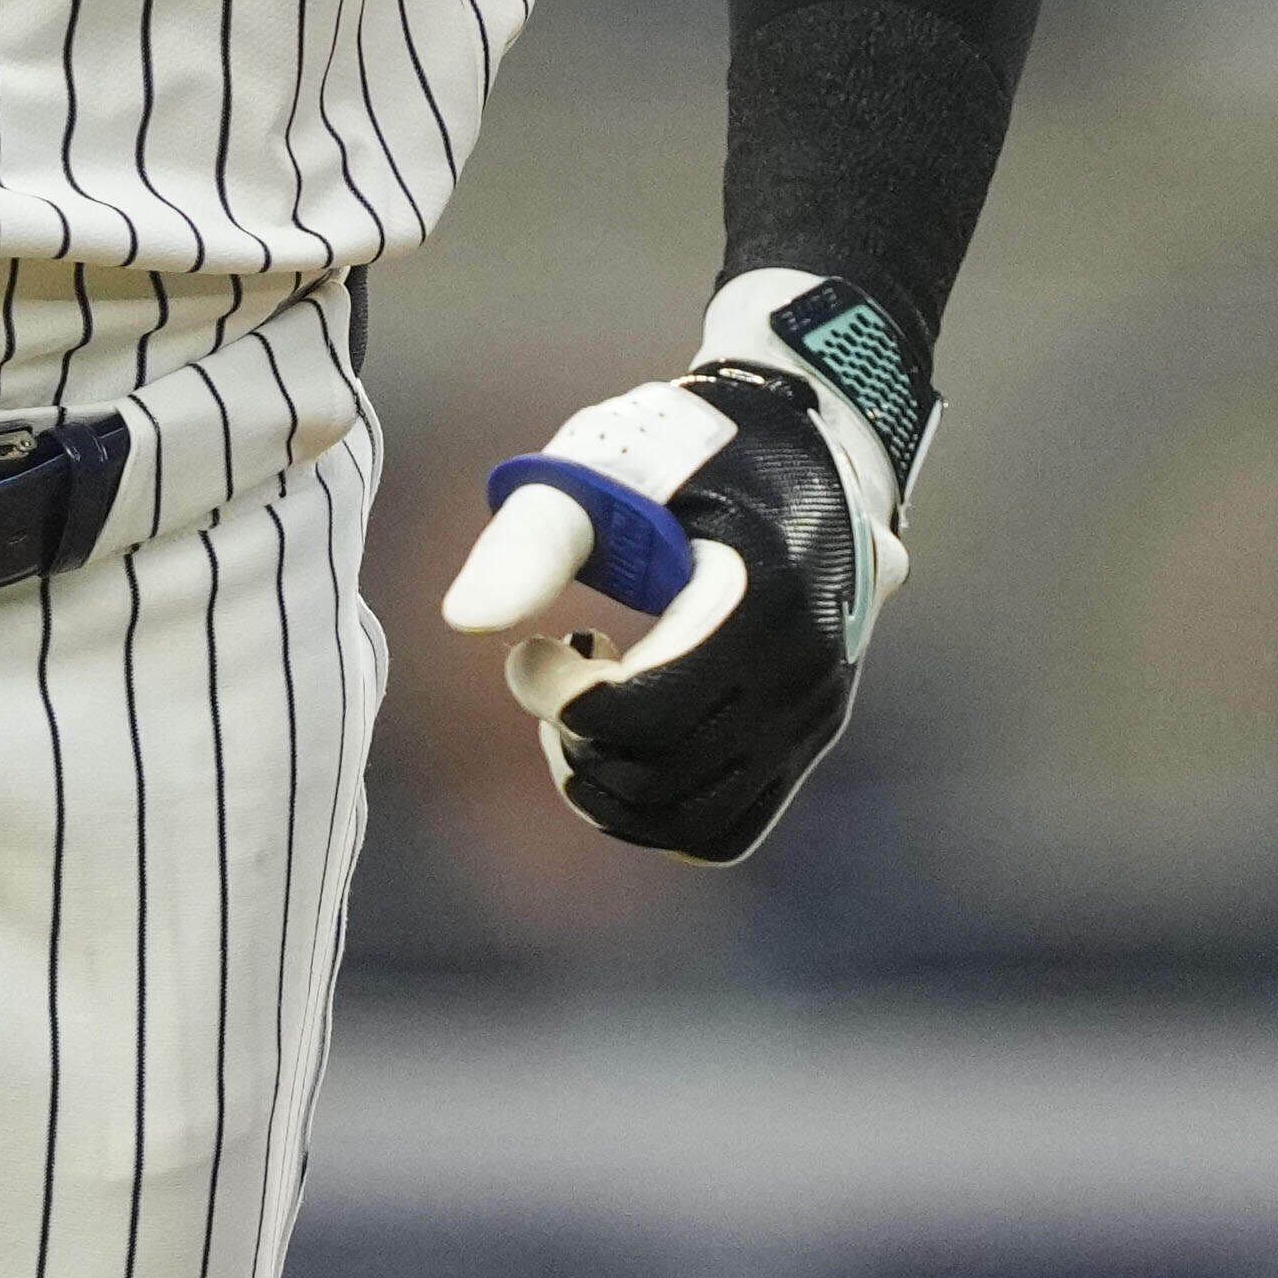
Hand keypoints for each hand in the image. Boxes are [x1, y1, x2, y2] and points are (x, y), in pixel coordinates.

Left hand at [433, 270, 926, 865]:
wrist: (802, 449)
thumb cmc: (685, 454)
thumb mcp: (601, 471)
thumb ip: (531, 542)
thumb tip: (464, 622)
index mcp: (761, 596)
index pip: (646, 715)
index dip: (560, 699)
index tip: (536, 647)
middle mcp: (801, 671)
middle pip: (660, 780)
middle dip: (574, 743)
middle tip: (549, 673)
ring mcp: (813, 715)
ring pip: (691, 825)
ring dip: (609, 787)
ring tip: (581, 712)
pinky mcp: (807, 740)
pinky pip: (727, 829)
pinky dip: (658, 815)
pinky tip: (624, 742)